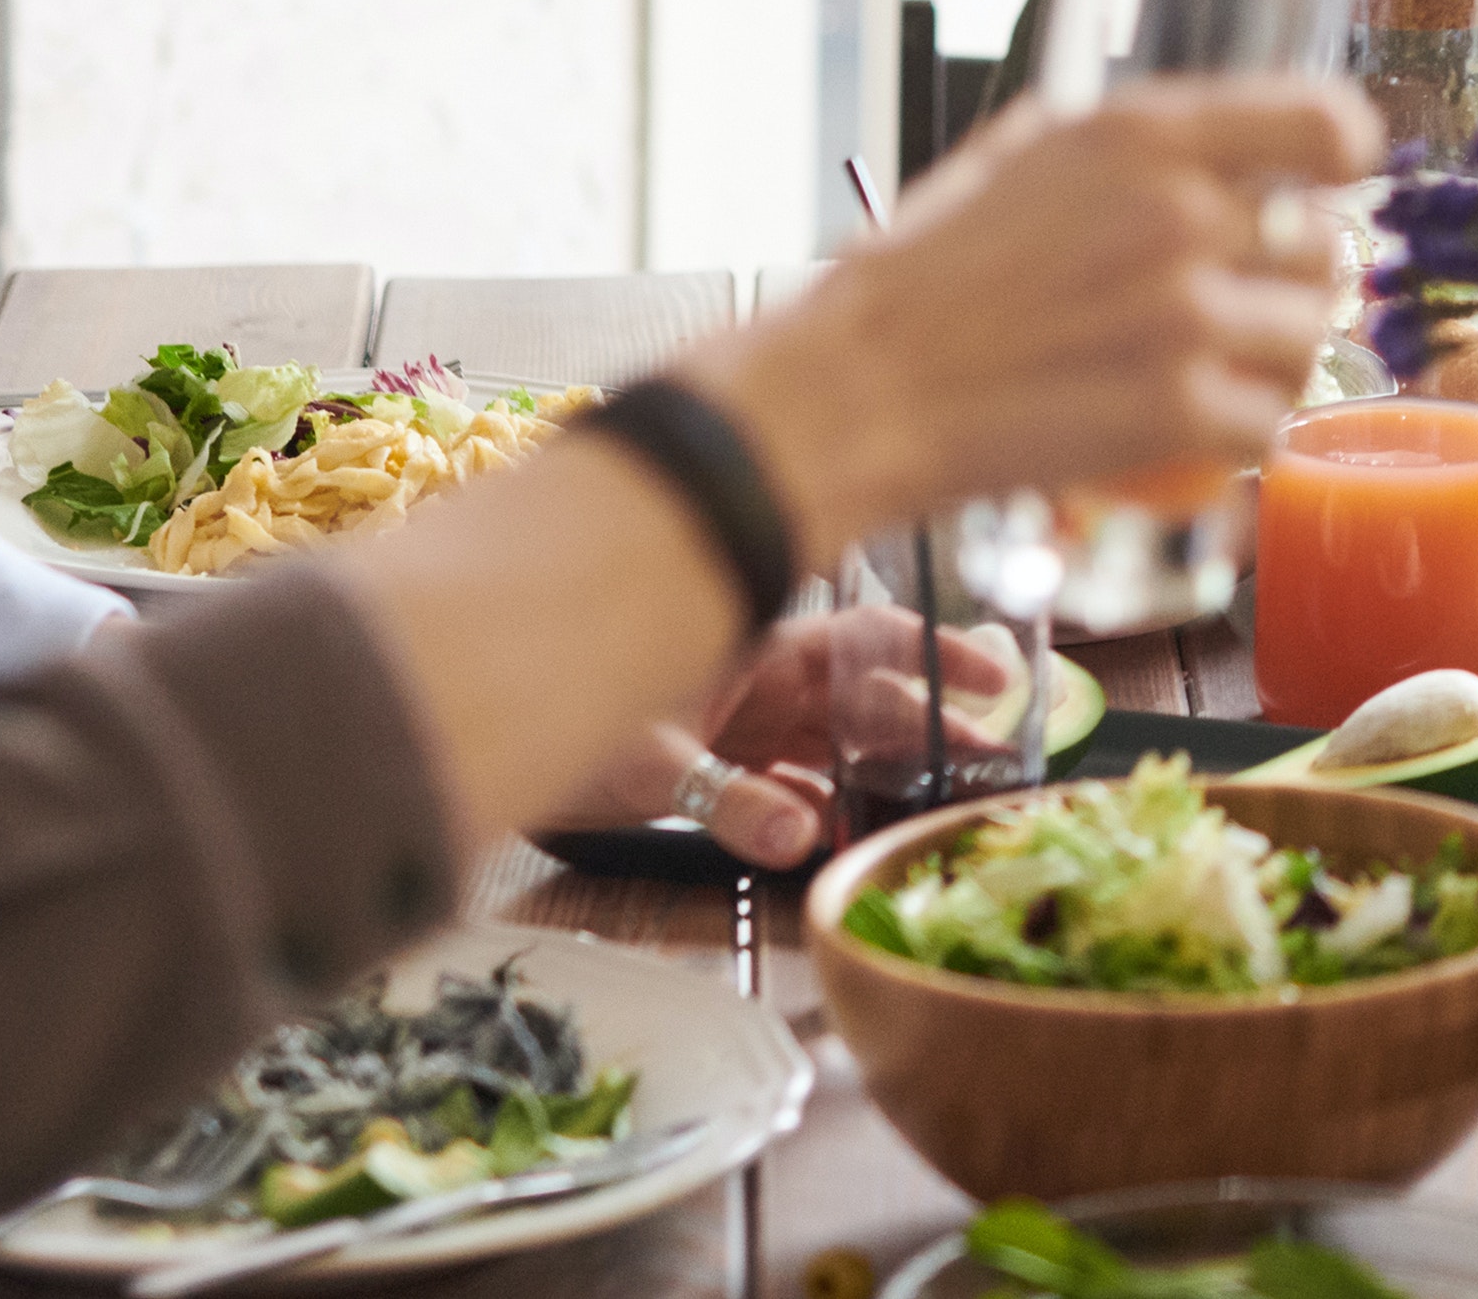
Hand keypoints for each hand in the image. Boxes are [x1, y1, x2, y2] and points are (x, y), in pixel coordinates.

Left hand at [570, 604, 1033, 865]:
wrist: (484, 729)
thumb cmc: (562, 718)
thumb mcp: (649, 764)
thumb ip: (729, 800)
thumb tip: (802, 838)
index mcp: (756, 646)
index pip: (868, 640)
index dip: (934, 657)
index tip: (993, 680)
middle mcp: (759, 678)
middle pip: (865, 696)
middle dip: (928, 724)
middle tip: (989, 758)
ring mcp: (741, 721)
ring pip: (833, 741)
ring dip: (881, 769)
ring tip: (934, 800)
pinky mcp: (718, 762)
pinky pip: (789, 779)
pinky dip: (820, 803)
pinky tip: (840, 834)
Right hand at [703, 75, 1375, 549]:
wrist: (854, 392)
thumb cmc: (922, 278)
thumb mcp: (1022, 155)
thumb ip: (1134, 146)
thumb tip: (1222, 141)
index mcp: (1144, 135)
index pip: (1328, 123)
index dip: (1342, 163)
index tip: (1324, 190)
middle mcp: (1180, 212)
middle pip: (1324, 251)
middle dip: (1290, 289)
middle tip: (1234, 317)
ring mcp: (1185, 315)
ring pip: (1306, 344)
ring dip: (1268, 371)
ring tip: (1201, 381)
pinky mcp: (1178, 410)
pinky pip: (1267, 428)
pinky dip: (1236, 444)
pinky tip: (1180, 438)